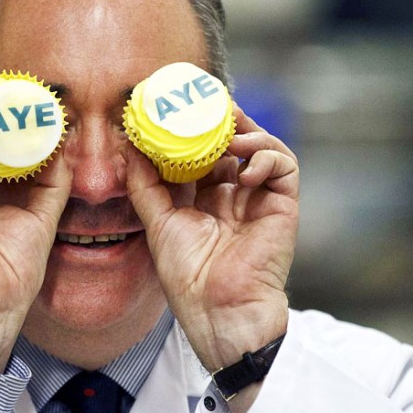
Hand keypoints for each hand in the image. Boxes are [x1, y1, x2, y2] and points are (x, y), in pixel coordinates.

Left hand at [126, 107, 298, 379]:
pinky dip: (266, 157)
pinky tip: (245, 169)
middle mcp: (232, 192)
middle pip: (232, 141)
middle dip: (220, 119)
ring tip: (227, 134)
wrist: (219, 310)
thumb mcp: (157, 222)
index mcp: (203, 196)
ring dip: (246, 133)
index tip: (174, 105)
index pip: (200, 149)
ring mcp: (258, 197)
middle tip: (205, 102)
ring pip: (261, 146)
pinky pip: (283, 165)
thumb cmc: (188, 276)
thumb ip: (144, 184)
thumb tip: (129, 145)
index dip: (191, 127)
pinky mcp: (282, 204)